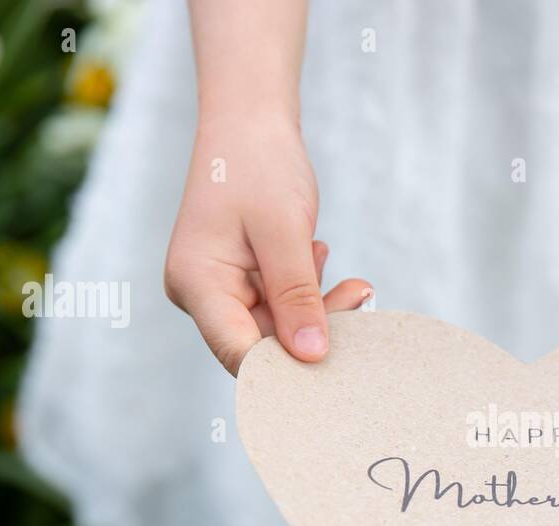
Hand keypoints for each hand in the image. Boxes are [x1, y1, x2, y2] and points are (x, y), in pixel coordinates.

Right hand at [164, 114, 369, 374]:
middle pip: (263, 346)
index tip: (338, 364)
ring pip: (279, 329)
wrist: (249, 121)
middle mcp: (202, 293)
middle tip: (362, 299)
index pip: (239, 354)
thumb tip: (312, 356)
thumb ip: (297, 295)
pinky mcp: (244, 281)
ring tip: (353, 282)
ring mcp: (221, 289)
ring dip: (320, 309)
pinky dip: (310, 293)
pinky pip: (282, 306)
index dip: (287, 371)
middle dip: (316, 331)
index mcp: (196, 283)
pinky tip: (317, 258)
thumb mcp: (284, 230)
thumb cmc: (258, 163)